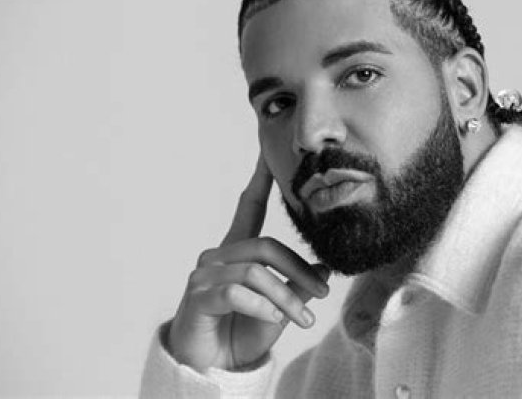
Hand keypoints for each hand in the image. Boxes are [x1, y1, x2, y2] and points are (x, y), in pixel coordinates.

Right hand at [167, 155, 329, 371]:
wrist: (214, 368)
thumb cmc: (242, 333)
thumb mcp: (279, 309)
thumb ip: (297, 287)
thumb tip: (324, 269)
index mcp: (237, 252)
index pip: (247, 208)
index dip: (258, 181)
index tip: (268, 154)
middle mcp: (218, 256)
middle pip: (265, 246)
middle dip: (299, 270)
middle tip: (324, 293)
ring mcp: (204, 275)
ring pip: (255, 273)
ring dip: (286, 299)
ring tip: (303, 320)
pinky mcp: (197, 296)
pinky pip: (236, 292)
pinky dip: (261, 307)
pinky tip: (272, 321)